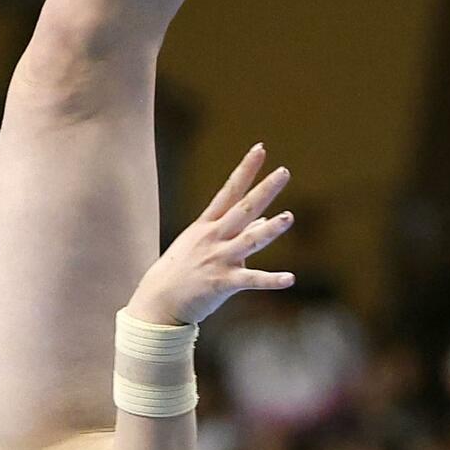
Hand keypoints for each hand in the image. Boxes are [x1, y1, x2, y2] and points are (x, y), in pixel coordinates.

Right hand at [127, 143, 294, 325]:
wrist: (159, 300)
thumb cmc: (182, 270)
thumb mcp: (202, 243)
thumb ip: (237, 230)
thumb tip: (263, 218)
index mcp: (208, 225)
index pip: (230, 191)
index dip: (246, 170)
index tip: (260, 149)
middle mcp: (214, 237)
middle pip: (243, 209)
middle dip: (264, 190)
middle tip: (284, 172)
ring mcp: (219, 259)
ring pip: (249, 241)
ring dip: (269, 229)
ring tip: (289, 217)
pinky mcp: (223, 283)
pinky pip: (251, 280)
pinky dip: (271, 280)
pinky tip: (290, 278)